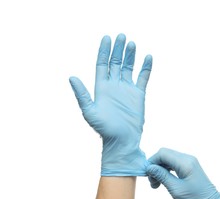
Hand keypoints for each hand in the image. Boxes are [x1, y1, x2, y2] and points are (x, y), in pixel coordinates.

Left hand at [69, 34, 151, 175]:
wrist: (122, 141)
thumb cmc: (104, 130)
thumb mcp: (89, 112)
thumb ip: (82, 94)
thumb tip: (71, 77)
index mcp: (101, 88)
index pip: (102, 64)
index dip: (104, 51)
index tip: (107, 38)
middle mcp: (114, 86)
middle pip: (115, 63)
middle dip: (118, 49)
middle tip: (121, 36)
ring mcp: (127, 90)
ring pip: (128, 68)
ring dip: (130, 56)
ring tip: (132, 43)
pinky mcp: (138, 95)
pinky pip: (143, 78)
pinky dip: (145, 68)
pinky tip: (148, 57)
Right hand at [146, 148, 219, 198]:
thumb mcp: (176, 189)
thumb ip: (162, 176)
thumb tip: (149, 167)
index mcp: (185, 162)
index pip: (162, 153)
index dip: (152, 162)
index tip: (147, 175)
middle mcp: (187, 158)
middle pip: (165, 155)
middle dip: (155, 166)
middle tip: (152, 183)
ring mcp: (189, 162)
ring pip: (168, 160)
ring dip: (160, 170)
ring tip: (156, 185)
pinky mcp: (189, 168)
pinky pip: (174, 164)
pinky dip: (166, 171)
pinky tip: (163, 182)